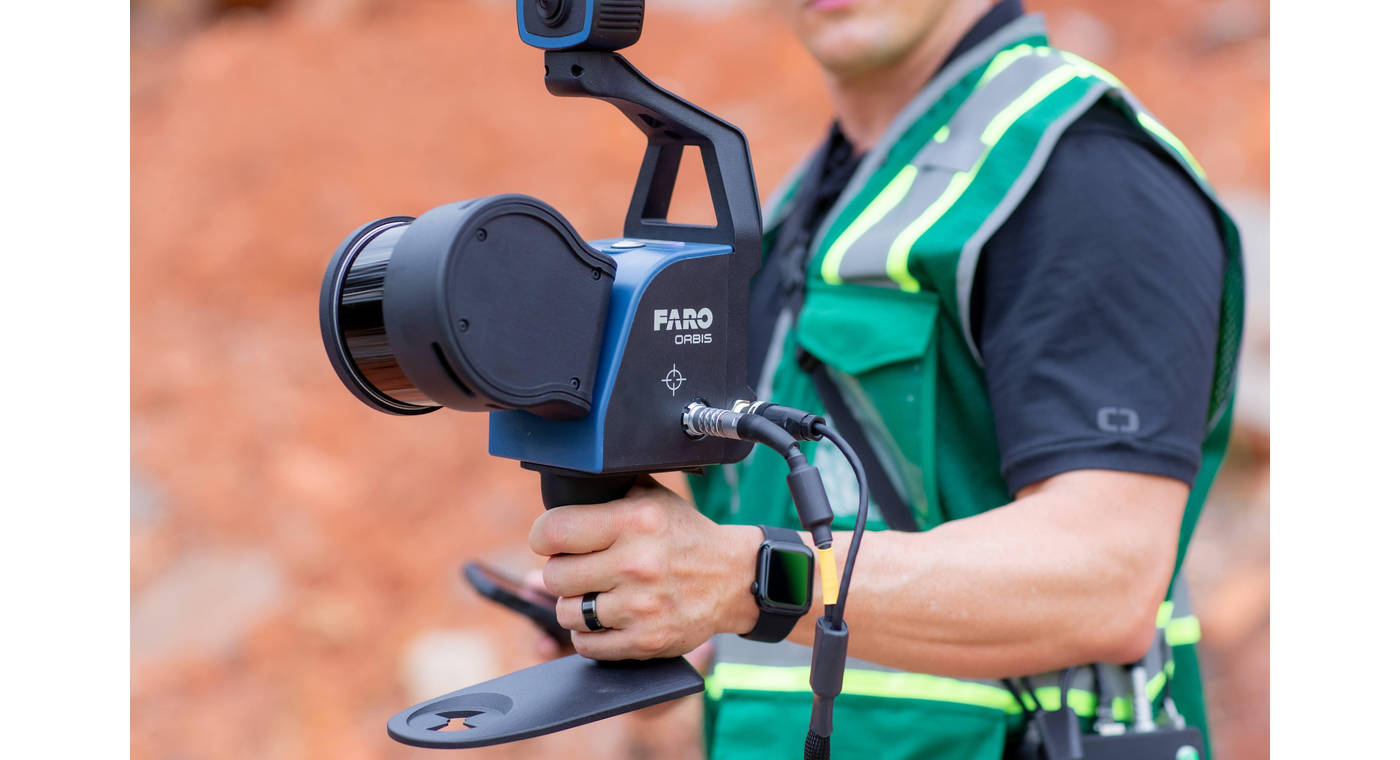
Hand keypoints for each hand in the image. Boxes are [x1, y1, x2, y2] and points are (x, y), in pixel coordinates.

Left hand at [529, 475, 761, 659]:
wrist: (733, 578)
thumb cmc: (684, 535)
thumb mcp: (652, 497)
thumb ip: (608, 490)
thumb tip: (561, 485)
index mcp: (635, 521)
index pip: (554, 531)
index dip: (543, 536)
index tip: (551, 540)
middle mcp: (637, 563)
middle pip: (555, 576)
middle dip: (561, 572)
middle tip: (578, 569)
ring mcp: (641, 607)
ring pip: (567, 613)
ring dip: (574, 605)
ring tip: (594, 594)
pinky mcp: (646, 641)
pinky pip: (587, 645)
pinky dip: (589, 634)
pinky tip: (605, 618)